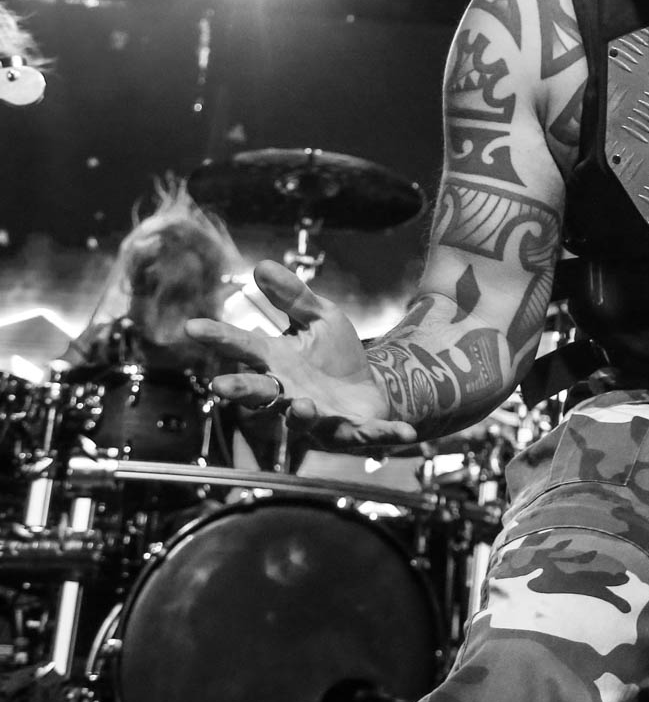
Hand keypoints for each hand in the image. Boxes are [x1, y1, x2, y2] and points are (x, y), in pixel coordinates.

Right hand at [185, 260, 419, 451]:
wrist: (372, 387)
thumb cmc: (336, 356)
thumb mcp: (320, 318)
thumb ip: (293, 297)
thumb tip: (261, 265)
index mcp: (277, 362)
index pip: (243, 347)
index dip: (218, 337)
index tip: (191, 326)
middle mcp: (288, 393)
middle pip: (257, 394)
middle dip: (241, 390)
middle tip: (221, 387)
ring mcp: (317, 416)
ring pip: (301, 418)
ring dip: (301, 413)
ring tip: (303, 404)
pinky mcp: (349, 431)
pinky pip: (364, 435)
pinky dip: (382, 436)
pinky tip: (404, 434)